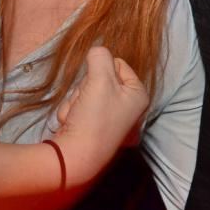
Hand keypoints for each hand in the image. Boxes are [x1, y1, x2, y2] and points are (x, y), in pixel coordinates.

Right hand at [52, 47, 148, 186]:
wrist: (73, 158)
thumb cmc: (94, 118)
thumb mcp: (100, 79)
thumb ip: (99, 56)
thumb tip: (97, 51)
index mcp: (138, 94)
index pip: (118, 64)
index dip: (102, 69)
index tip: (99, 85)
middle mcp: (128, 107)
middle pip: (99, 77)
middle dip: (86, 87)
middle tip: (86, 102)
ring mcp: (109, 119)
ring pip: (85, 91)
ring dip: (76, 100)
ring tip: (79, 115)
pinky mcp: (92, 128)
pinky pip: (78, 107)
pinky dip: (72, 113)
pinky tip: (73, 124)